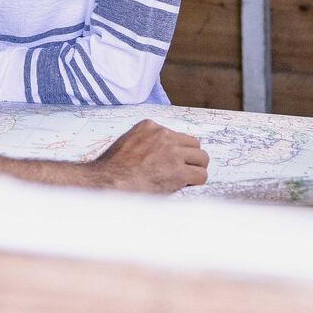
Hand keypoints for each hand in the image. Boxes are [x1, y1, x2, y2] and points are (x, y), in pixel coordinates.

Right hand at [89, 119, 208, 193]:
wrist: (110, 182)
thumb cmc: (114, 168)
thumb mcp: (128, 142)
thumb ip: (146, 141)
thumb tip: (159, 153)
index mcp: (150, 126)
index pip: (176, 135)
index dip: (176, 150)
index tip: (170, 160)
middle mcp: (164, 135)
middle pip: (194, 144)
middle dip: (190, 157)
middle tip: (183, 169)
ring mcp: (173, 153)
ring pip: (202, 158)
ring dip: (196, 168)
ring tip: (186, 178)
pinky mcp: (178, 172)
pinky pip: (201, 175)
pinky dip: (196, 182)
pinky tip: (184, 186)